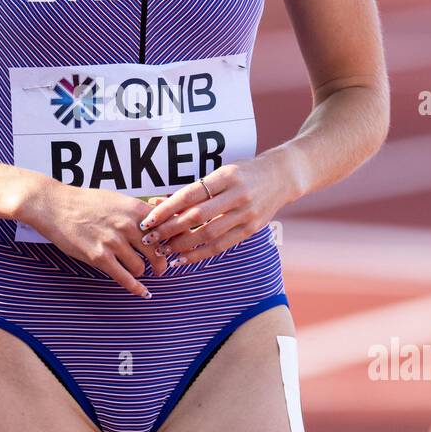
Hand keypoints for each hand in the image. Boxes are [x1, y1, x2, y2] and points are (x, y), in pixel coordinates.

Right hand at [24, 183, 172, 297]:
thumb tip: (162, 216)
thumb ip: (139, 211)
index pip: (165, 230)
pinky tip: (142, 292)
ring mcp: (113, 242)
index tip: (171, 249)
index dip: (171, 242)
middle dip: (160, 263)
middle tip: (160, 268)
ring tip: (137, 271)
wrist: (55, 206)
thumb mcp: (117, 199)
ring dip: (141, 271)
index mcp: (135, 209)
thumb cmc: (86, 202)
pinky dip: (136, 288)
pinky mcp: (99, 257)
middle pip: (157, 252)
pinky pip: (124, 278)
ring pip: (140, 267)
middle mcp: (127, 225)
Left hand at [137, 150, 293, 264]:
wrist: (282, 176)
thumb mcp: (221, 173)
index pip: (190, 195)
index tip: (148, 219)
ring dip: (182, 245)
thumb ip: (196, 190)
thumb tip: (160, 203)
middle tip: (150, 239)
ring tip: (163, 250)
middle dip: (170, 229)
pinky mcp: (252, 228)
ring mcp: (247, 213)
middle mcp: (237, 195)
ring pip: (208, 234)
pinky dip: (200, 254)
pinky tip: (183, 258)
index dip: (167, 208)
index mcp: (226, 176)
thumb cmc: (244, 173)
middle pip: (197, 216)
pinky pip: (222, 245)